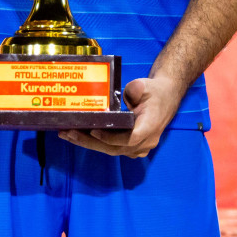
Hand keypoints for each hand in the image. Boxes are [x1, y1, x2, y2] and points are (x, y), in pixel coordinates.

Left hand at [58, 76, 185, 158]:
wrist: (166, 96)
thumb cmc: (154, 90)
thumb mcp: (143, 86)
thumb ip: (131, 92)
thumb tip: (115, 101)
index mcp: (150, 126)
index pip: (130, 138)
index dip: (111, 138)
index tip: (94, 131)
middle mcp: (146, 140)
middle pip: (116, 148)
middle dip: (90, 143)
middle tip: (69, 134)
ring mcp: (141, 146)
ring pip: (113, 151)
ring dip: (90, 144)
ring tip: (69, 136)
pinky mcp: (135, 147)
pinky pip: (115, 148)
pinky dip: (98, 144)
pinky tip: (81, 137)